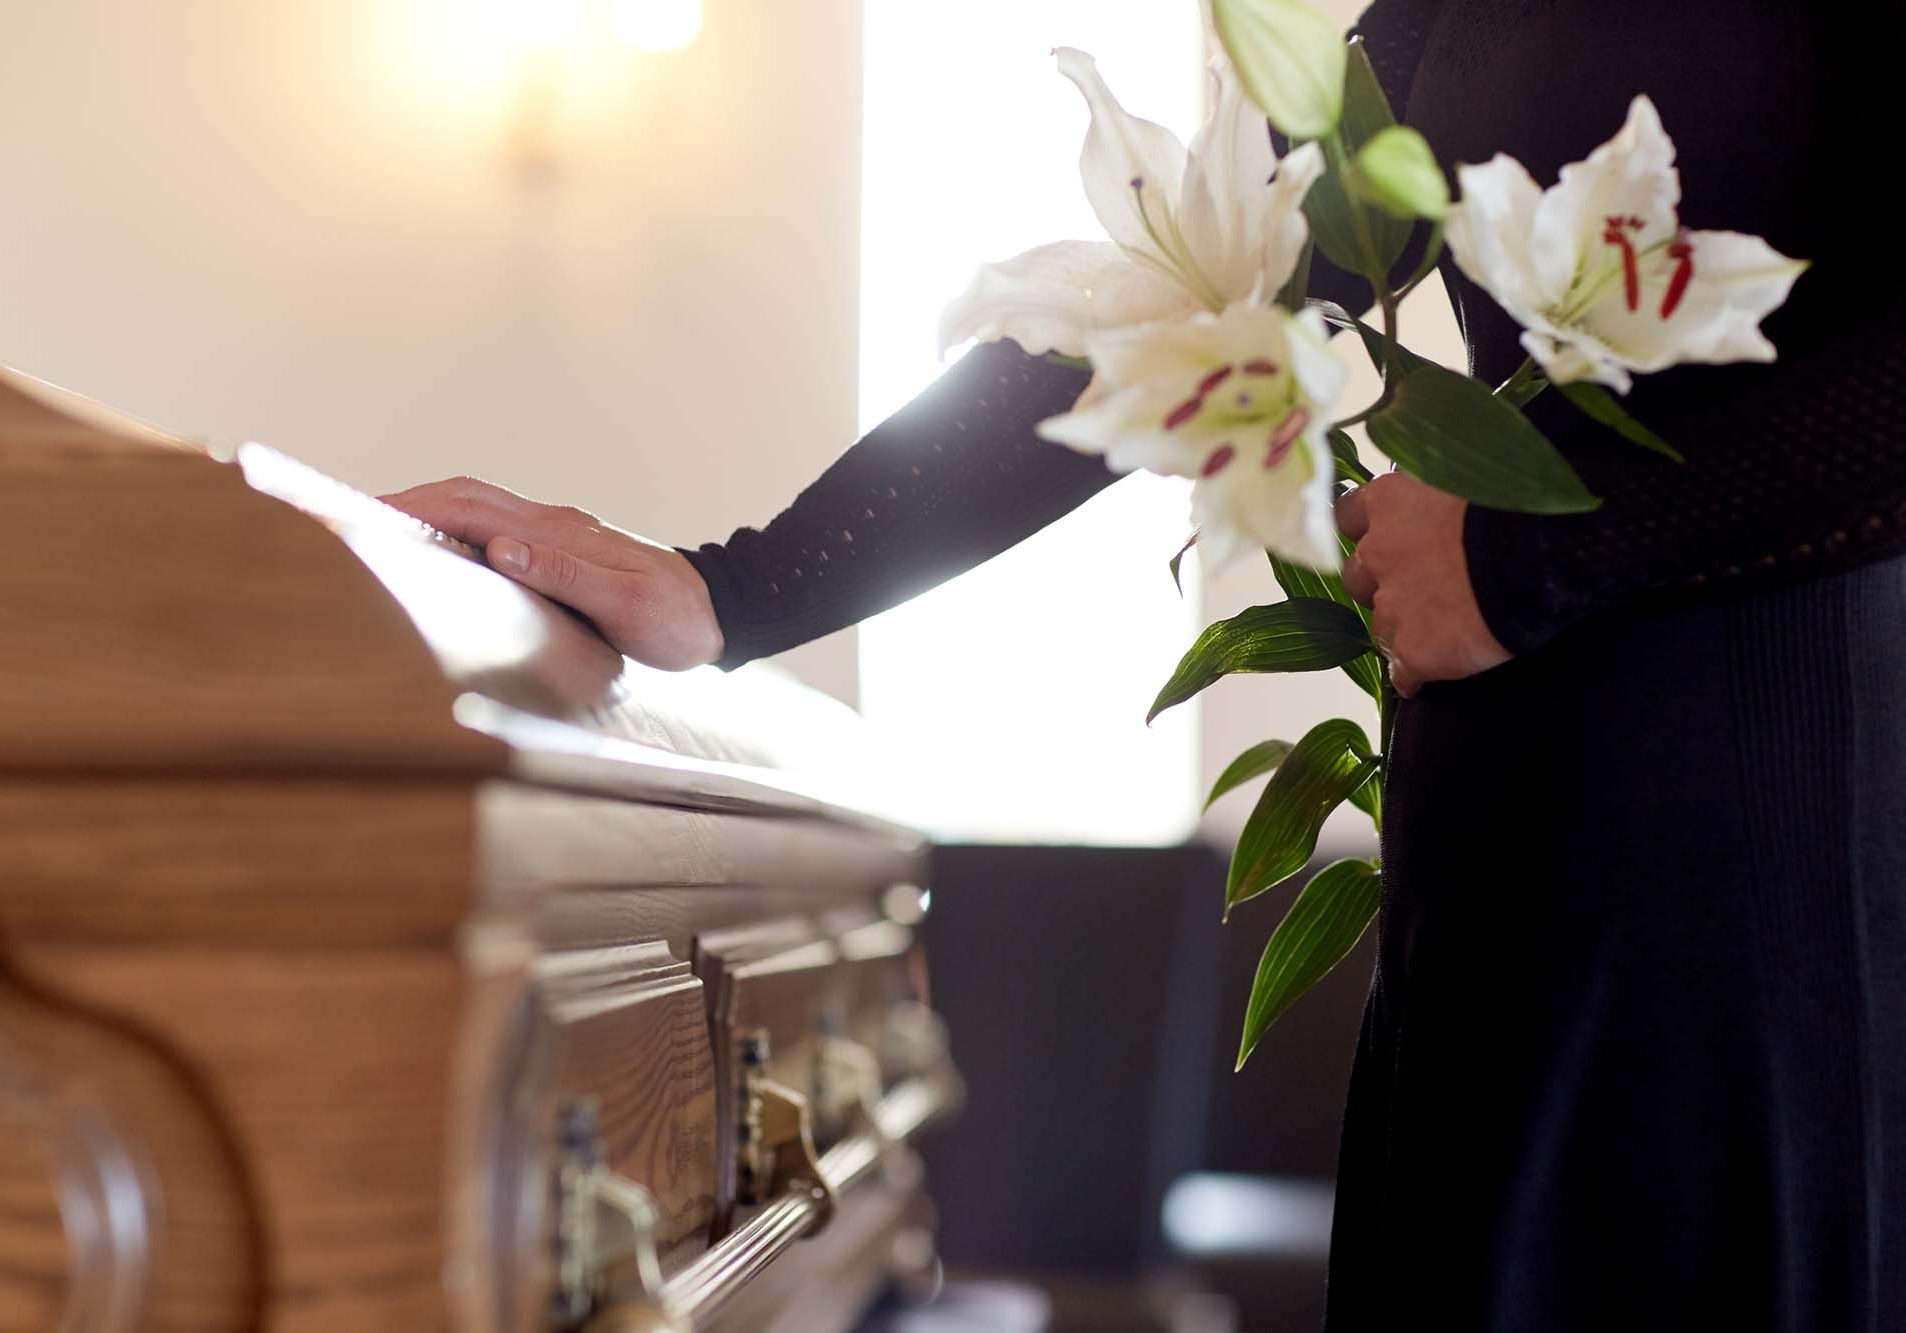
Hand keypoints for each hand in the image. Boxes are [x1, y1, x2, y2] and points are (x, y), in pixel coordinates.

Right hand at [380, 477, 724, 670]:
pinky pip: (497, 533)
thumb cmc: (678, 620)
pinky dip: (456, 535)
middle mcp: (553, 526)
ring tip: (379, 535)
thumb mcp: (627, 605)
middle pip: (465, 498)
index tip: (362, 513)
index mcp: (559, 533)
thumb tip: (500, 548)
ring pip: (479, 512)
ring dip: (429, 516)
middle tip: (349, 519)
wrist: (723, 615)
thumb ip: (566, 575)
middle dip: (406, 504)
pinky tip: (438, 557)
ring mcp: (558, 537)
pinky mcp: (563, 555)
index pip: (471, 507)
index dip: (414, 506)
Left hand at [1334, 472, 1509, 697]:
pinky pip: (1402, 673)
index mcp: (1390, 502)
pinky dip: (1414, 674)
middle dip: (1379, 584)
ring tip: (1439, 632)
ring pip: (1379, 627)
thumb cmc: (1516, 505)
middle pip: (1357, 577)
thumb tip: (1440, 507)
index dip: (1366, 532)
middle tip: (1420, 587)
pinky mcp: (1413, 652)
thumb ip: (1436, 496)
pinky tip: (1433, 673)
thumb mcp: (1466, 480)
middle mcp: (1378, 554)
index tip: (1382, 538)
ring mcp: (1392, 607)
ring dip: (1400, 629)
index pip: (1347, 516)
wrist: (1541, 555)